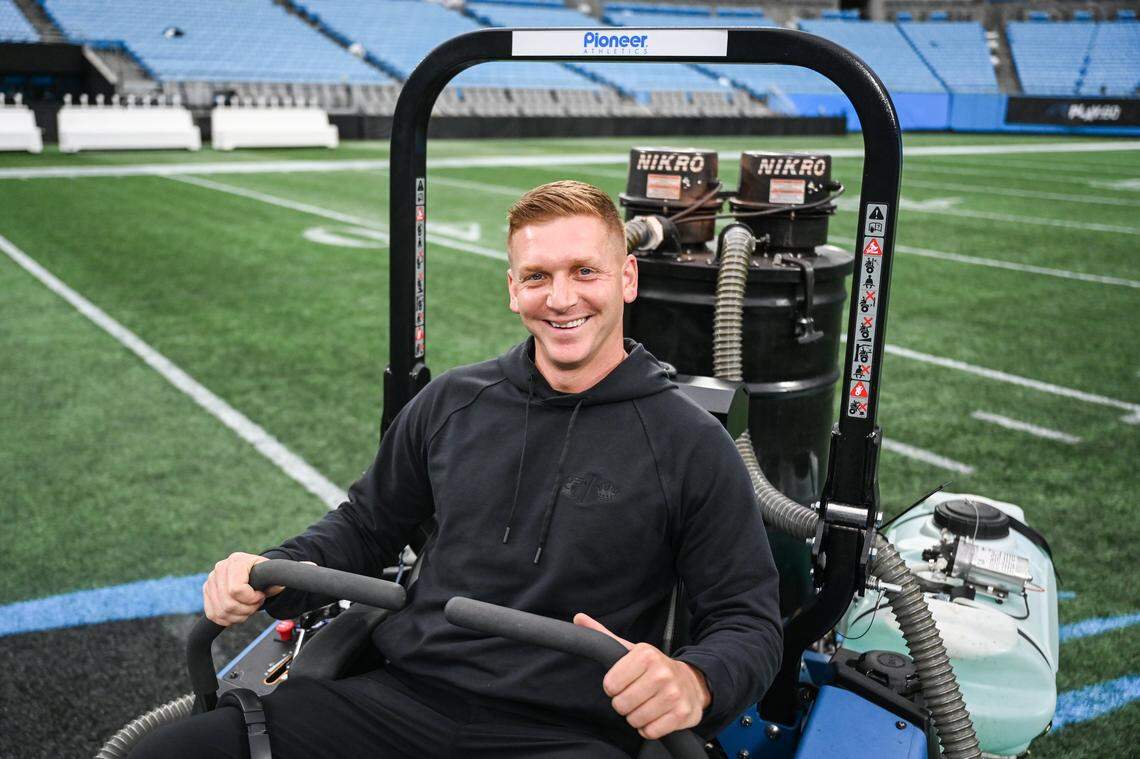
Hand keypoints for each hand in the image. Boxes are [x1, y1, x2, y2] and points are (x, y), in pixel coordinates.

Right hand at [202, 552, 293, 626]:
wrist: (249, 574)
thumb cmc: (263, 574)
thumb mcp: (275, 572)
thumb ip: (292, 571)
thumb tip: (312, 566)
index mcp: (237, 561)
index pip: (237, 590)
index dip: (251, 599)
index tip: (260, 597)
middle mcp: (220, 569)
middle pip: (228, 603)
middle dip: (246, 609)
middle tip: (255, 605)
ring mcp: (211, 581)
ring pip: (220, 611)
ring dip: (237, 616)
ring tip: (248, 609)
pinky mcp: (207, 593)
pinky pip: (213, 615)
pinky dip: (227, 619)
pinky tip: (238, 613)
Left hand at [574, 613, 710, 740]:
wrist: (693, 681)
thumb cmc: (655, 668)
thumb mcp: (630, 650)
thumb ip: (604, 636)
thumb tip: (578, 618)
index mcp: (646, 654)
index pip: (610, 684)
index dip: (613, 687)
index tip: (623, 683)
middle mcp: (662, 673)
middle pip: (621, 704)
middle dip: (624, 704)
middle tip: (635, 696)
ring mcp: (674, 694)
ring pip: (636, 720)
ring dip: (637, 717)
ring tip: (646, 704)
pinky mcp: (682, 714)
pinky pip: (652, 732)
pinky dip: (650, 728)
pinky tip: (656, 716)